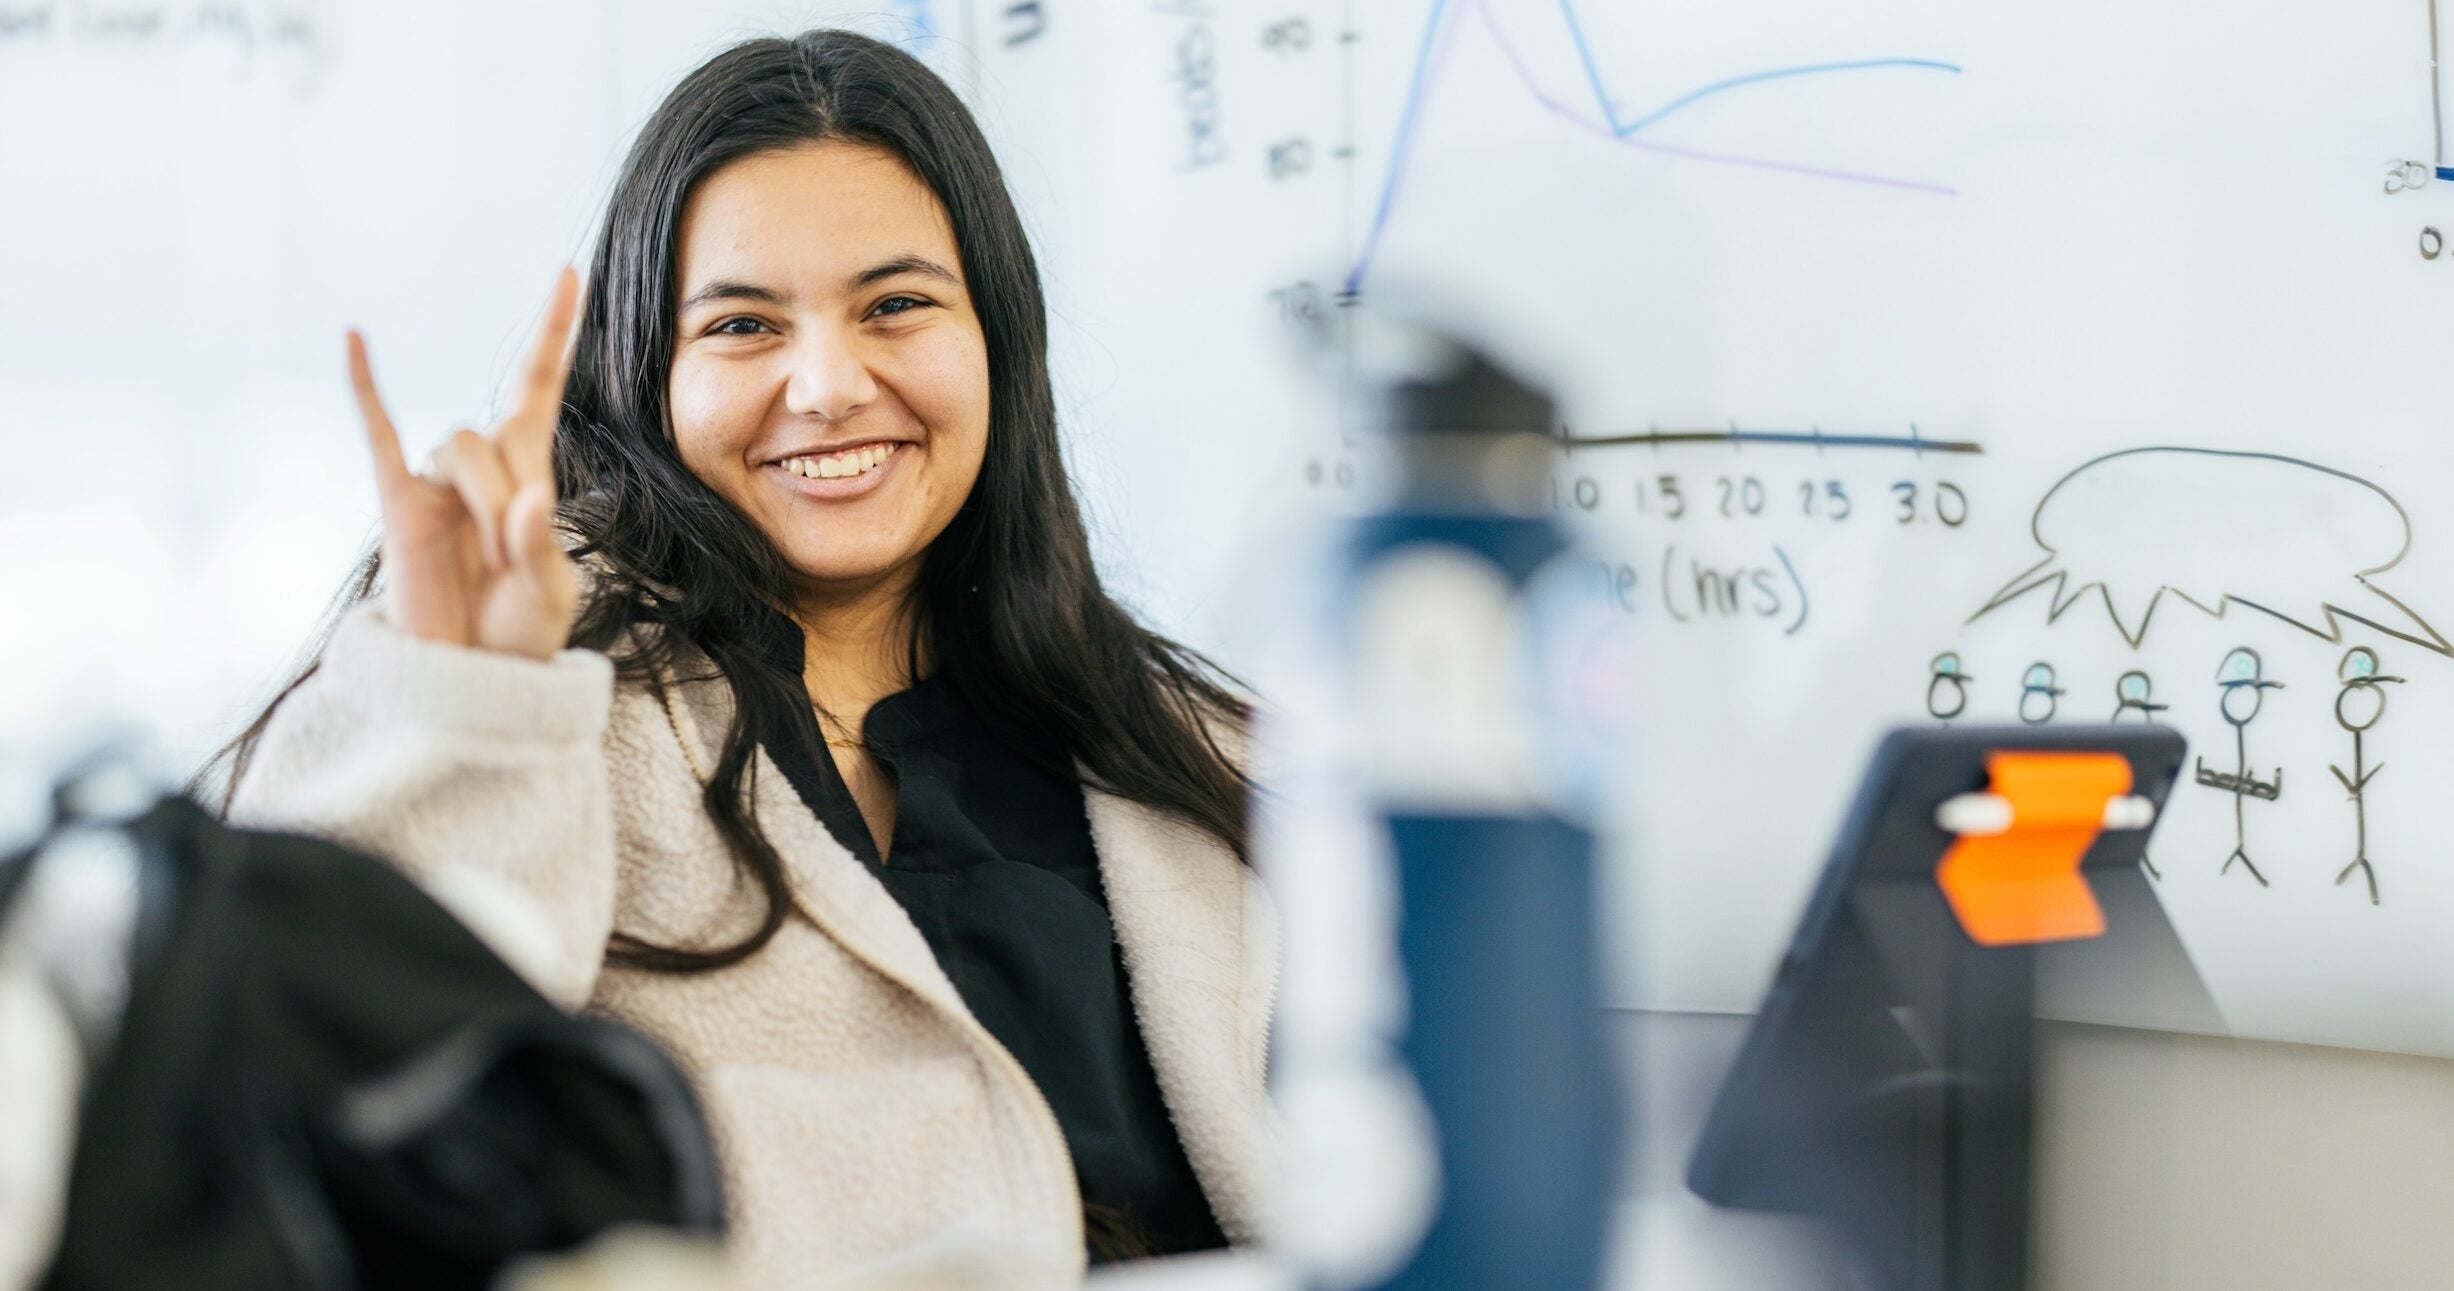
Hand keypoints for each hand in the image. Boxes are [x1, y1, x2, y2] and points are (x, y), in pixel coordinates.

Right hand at [348, 268, 582, 660]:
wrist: (470, 682)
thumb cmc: (519, 636)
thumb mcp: (548, 596)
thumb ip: (538, 549)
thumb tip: (526, 501)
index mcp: (530, 476)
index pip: (540, 385)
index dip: (553, 331)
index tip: (571, 271)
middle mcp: (481, 468)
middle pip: (493, 433)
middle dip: (508, 493)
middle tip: (509, 557)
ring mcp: (434, 483)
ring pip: (456, 446)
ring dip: (478, 500)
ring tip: (485, 564)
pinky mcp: (395, 504)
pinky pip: (377, 434)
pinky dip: (366, 387)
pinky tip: (356, 337)